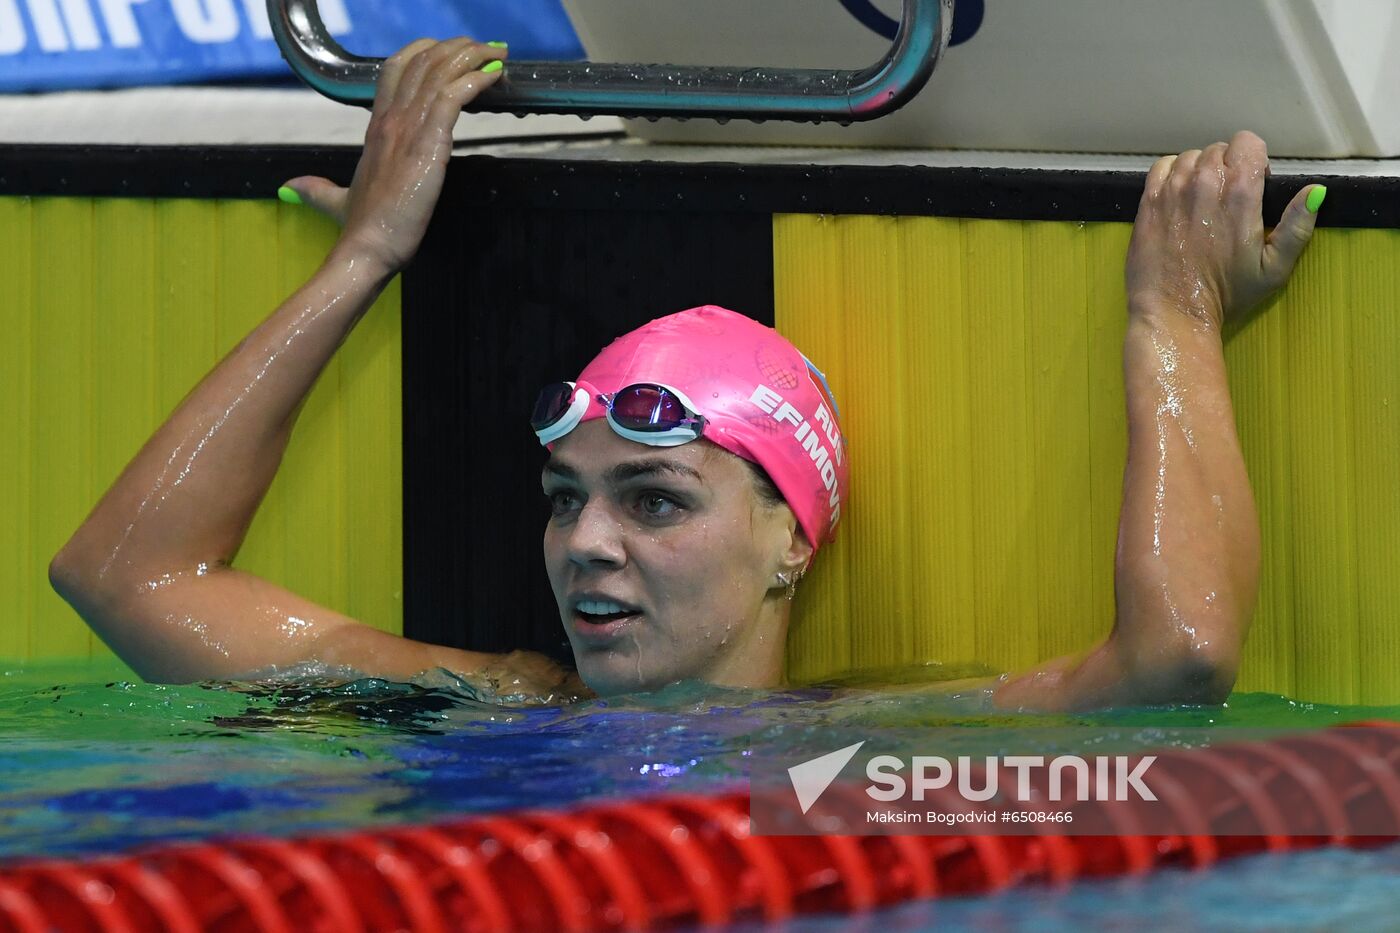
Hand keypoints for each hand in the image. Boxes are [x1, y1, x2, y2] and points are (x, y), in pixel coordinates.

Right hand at [280, 38, 506, 273]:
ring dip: (471, 56)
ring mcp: (408, 129)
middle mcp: (391, 120)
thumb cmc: (359, 229)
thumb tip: (291, 187)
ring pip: (439, 72)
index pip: (396, 69)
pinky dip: (476, 80)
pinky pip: (453, 97)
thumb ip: (317, 190)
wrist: (366, 248)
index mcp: (376, 127)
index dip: (424, 51)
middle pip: (423, 61)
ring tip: (496, 52)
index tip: (450, 51)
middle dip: (456, 48)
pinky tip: (493, 74)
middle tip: (483, 47)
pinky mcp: (428, 144)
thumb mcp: (336, 201)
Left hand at [1125, 130, 1322, 329]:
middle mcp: (1205, 184)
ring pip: (1191, 157)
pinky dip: (1172, 174)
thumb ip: (1298, 226)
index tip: (1253, 184)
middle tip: (1227, 199)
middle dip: (1228, 168)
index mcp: (1240, 193)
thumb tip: (1316, 191)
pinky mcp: (1148, 202)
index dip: (1254, 160)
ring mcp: (1172, 191)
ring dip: (1200, 171)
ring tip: (1202, 200)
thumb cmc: (1224, 295)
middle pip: (1220, 150)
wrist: (1173, 312)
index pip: (1248, 143)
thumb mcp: (1274, 268)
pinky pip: (1162, 166)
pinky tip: (1178, 196)